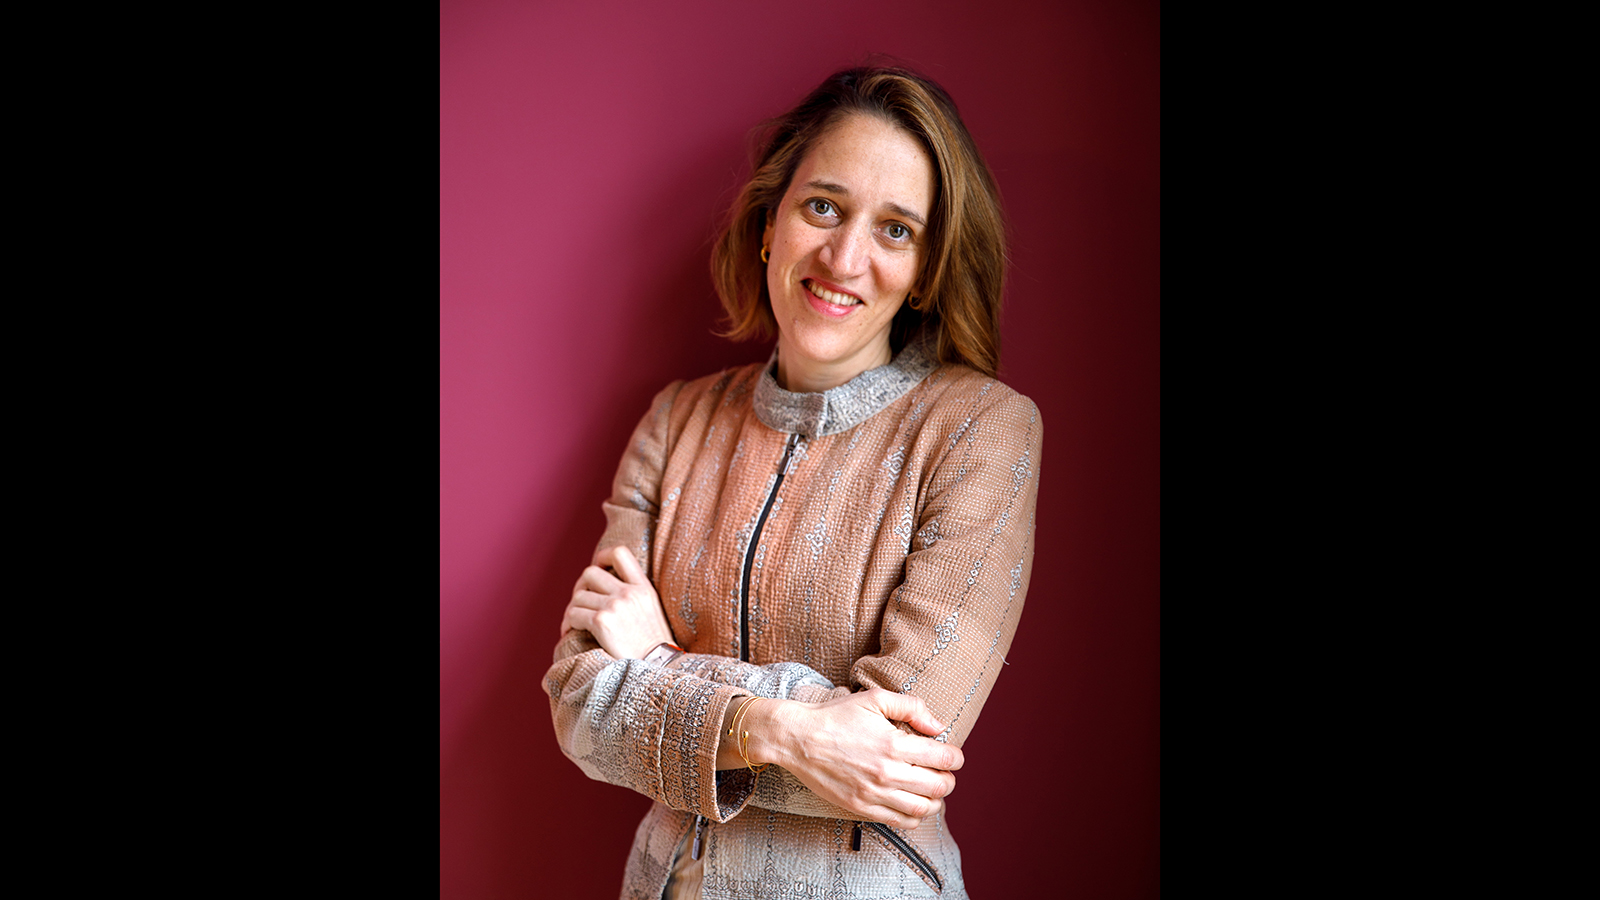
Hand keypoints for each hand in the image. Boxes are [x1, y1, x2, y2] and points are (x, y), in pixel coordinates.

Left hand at [561, 545, 673, 658]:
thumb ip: (633, 593)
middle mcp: (628, 593)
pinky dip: (568, 624)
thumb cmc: (651, 646)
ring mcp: (615, 606)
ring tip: (575, 623)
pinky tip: (570, 633)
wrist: (656, 668)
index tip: (598, 571)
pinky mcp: (601, 622)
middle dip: (580, 587)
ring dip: (572, 610)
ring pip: (578, 596)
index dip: (602, 557)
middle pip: (590, 573)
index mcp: (643, 587)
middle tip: (581, 604)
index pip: (619, 553)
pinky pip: (573, 614)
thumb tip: (603, 586)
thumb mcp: (651, 610)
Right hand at [741, 689, 962, 829]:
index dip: (956, 758)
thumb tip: (938, 727)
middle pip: (938, 787)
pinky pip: (900, 821)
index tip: (954, 756)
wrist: (798, 739)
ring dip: (936, 801)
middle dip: (949, 780)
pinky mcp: (861, 807)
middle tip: (945, 773)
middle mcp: (887, 772)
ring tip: (933, 791)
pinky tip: (914, 805)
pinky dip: (916, 817)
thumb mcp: (875, 699)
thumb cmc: (836, 716)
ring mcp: (874, 793)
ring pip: (923, 809)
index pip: (943, 759)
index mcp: (894, 744)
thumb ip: (911, 707)